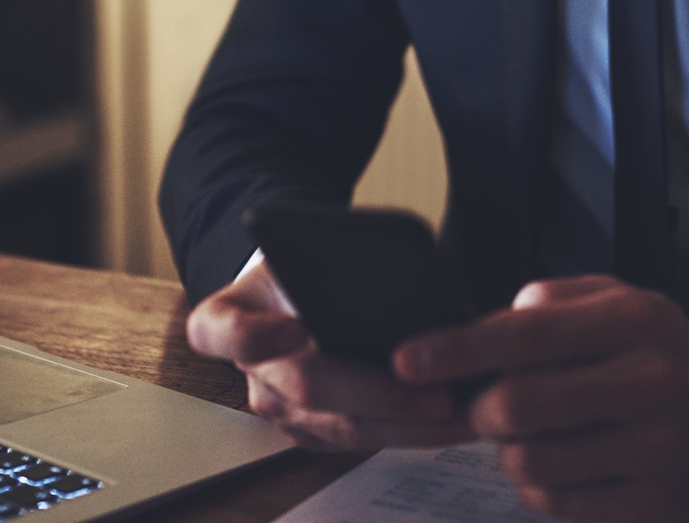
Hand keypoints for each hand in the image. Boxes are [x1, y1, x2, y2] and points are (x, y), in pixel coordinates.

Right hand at [183, 253, 471, 451]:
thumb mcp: (305, 246)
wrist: (292, 290)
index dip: (256, 335)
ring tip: (463, 411)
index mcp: (227, 317)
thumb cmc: (302, 265)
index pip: (225, 332)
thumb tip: (395, 277)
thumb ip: (332, 259)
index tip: (298, 327)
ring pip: (341, 427)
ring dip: (408, 425)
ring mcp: (278, 408)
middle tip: (434, 394)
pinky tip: (454, 421)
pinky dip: (411, 434)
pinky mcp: (310, 433)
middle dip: (378, 394)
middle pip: (305, 387)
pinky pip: (360, 443)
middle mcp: (249, 371)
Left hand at [394, 276, 688, 521]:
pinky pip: (560, 506)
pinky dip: (542, 488)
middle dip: (481, 411)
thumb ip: (554, 300)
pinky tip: (565, 466)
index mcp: (632, 324)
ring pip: (530, 464)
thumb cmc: (674, 353)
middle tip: (488, 408)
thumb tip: (493, 322)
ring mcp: (654, 452)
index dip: (454, 351)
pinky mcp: (655, 508)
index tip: (408, 362)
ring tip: (533, 438)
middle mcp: (646, 383)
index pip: (523, 336)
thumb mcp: (627, 301)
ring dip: (511, 453)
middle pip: (514, 408)